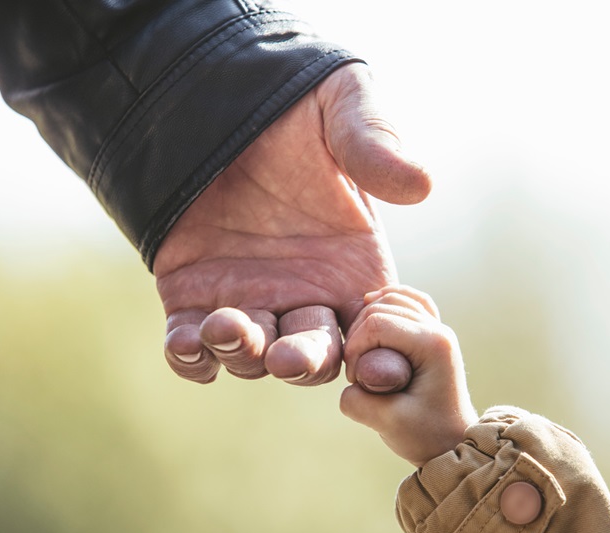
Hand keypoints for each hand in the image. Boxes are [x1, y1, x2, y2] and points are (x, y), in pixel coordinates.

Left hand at [153, 64, 429, 385]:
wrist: (210, 92)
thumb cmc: (290, 98)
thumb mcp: (340, 105)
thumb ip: (375, 142)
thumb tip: (421, 186)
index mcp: (353, 268)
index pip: (375, 330)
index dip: (379, 354)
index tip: (375, 362)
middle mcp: (304, 294)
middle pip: (315, 356)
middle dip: (304, 363)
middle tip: (288, 357)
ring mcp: (249, 299)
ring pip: (252, 355)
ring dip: (243, 353)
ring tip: (226, 325)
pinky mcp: (193, 296)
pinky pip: (193, 345)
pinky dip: (191, 356)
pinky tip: (188, 344)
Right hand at [341, 285, 477, 466]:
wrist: (454, 444)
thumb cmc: (426, 436)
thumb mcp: (386, 423)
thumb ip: (357, 401)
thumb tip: (350, 380)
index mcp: (433, 345)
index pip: (377, 323)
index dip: (355, 348)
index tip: (355, 380)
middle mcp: (439, 330)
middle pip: (382, 307)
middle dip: (358, 336)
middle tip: (358, 372)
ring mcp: (438, 329)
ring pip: (393, 298)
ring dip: (368, 320)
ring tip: (362, 353)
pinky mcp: (432, 333)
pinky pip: (409, 300)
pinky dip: (387, 300)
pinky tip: (371, 306)